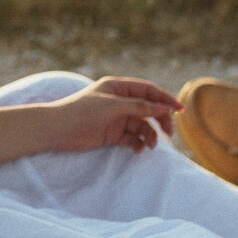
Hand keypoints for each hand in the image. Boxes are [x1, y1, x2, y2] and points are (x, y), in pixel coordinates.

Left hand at [44, 76, 180, 154]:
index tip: (179, 110)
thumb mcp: (112, 107)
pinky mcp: (112, 134)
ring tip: (151, 145)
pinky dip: (138, 143)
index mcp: (118, 87)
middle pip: (148, 109)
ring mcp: (116, 118)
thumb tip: (163, 109)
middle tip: (169, 133)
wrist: (57, 130)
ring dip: (150, 135)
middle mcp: (119, 101)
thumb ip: (139, 107)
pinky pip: (133, 137)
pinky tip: (138, 149)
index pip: (148, 90)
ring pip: (142, 125)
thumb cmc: (81, 112)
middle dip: (160, 120)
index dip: (165, 99)